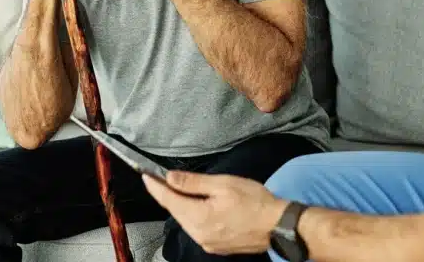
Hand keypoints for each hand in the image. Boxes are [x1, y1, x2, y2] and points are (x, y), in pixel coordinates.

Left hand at [143, 171, 286, 255]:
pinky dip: (193, 214)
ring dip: (181, 205)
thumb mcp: (222, 184)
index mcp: (199, 218)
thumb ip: (193, 182)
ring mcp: (207, 243)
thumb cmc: (254, 201)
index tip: (145, 176)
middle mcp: (199, 235)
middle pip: (176, 212)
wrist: (278, 225)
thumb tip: (169, 178)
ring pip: (186, 220)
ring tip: (179, 188)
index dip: (155, 187)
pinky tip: (198, 204)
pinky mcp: (216, 246)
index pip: (169, 200)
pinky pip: (197, 228)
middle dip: (167, 195)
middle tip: (160, 178)